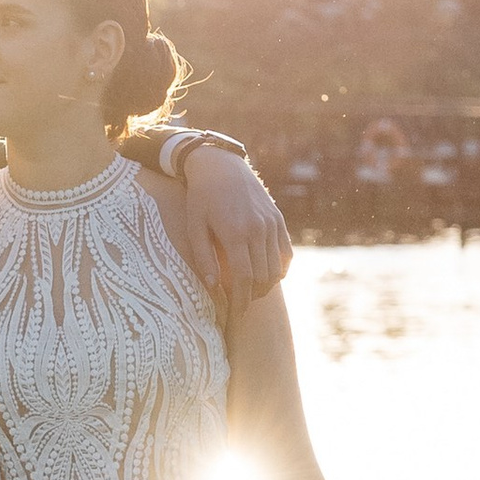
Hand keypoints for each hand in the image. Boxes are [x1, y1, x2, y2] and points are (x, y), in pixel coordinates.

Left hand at [177, 140, 292, 302]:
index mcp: (234, 232)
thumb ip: (202, 256)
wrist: (221, 165)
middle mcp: (257, 228)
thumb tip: (214, 286)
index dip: (241, 300)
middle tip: (241, 307)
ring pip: (276, 267)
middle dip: (253, 297)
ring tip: (252, 293)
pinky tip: (269, 276)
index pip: (244, 277)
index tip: (235, 314)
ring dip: (266, 285)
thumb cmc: (201, 197)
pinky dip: (280, 269)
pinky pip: (286, 252)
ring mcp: (271, 223)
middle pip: (262, 276)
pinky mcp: (278, 219)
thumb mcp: (194, 224)